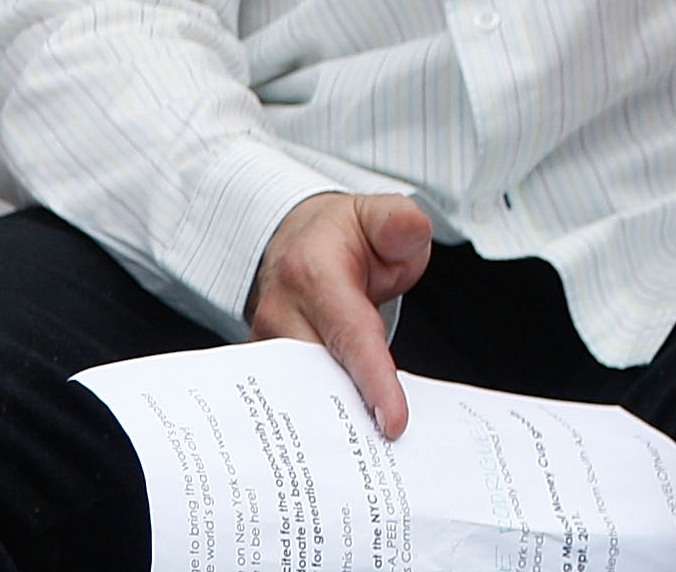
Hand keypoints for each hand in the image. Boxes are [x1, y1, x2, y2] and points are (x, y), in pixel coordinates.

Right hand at [246, 190, 434, 435]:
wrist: (301, 240)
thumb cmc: (349, 235)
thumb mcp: (381, 214)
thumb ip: (400, 223)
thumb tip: (409, 232)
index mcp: (312, 270)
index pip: (349, 335)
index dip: (373, 381)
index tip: (393, 423)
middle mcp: (281, 309)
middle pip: (317, 377)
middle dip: (349, 417)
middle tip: (381, 455)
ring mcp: (267, 341)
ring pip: (299, 396)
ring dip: (329, 427)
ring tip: (364, 462)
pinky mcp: (266, 365)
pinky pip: (290, 399)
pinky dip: (315, 422)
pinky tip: (340, 449)